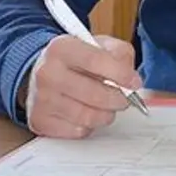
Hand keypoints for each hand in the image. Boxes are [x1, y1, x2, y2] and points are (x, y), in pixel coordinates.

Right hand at [21, 33, 141, 139]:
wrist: (43, 73)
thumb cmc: (75, 61)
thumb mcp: (98, 45)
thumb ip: (119, 54)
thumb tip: (131, 79)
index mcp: (61, 48)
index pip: (96, 61)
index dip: (121, 74)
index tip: (134, 82)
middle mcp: (48, 73)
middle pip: (95, 95)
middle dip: (119, 99)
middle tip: (124, 98)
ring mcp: (42, 99)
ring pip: (89, 117)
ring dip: (106, 114)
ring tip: (106, 105)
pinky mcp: (41, 121)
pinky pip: (78, 131)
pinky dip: (89, 125)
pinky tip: (86, 112)